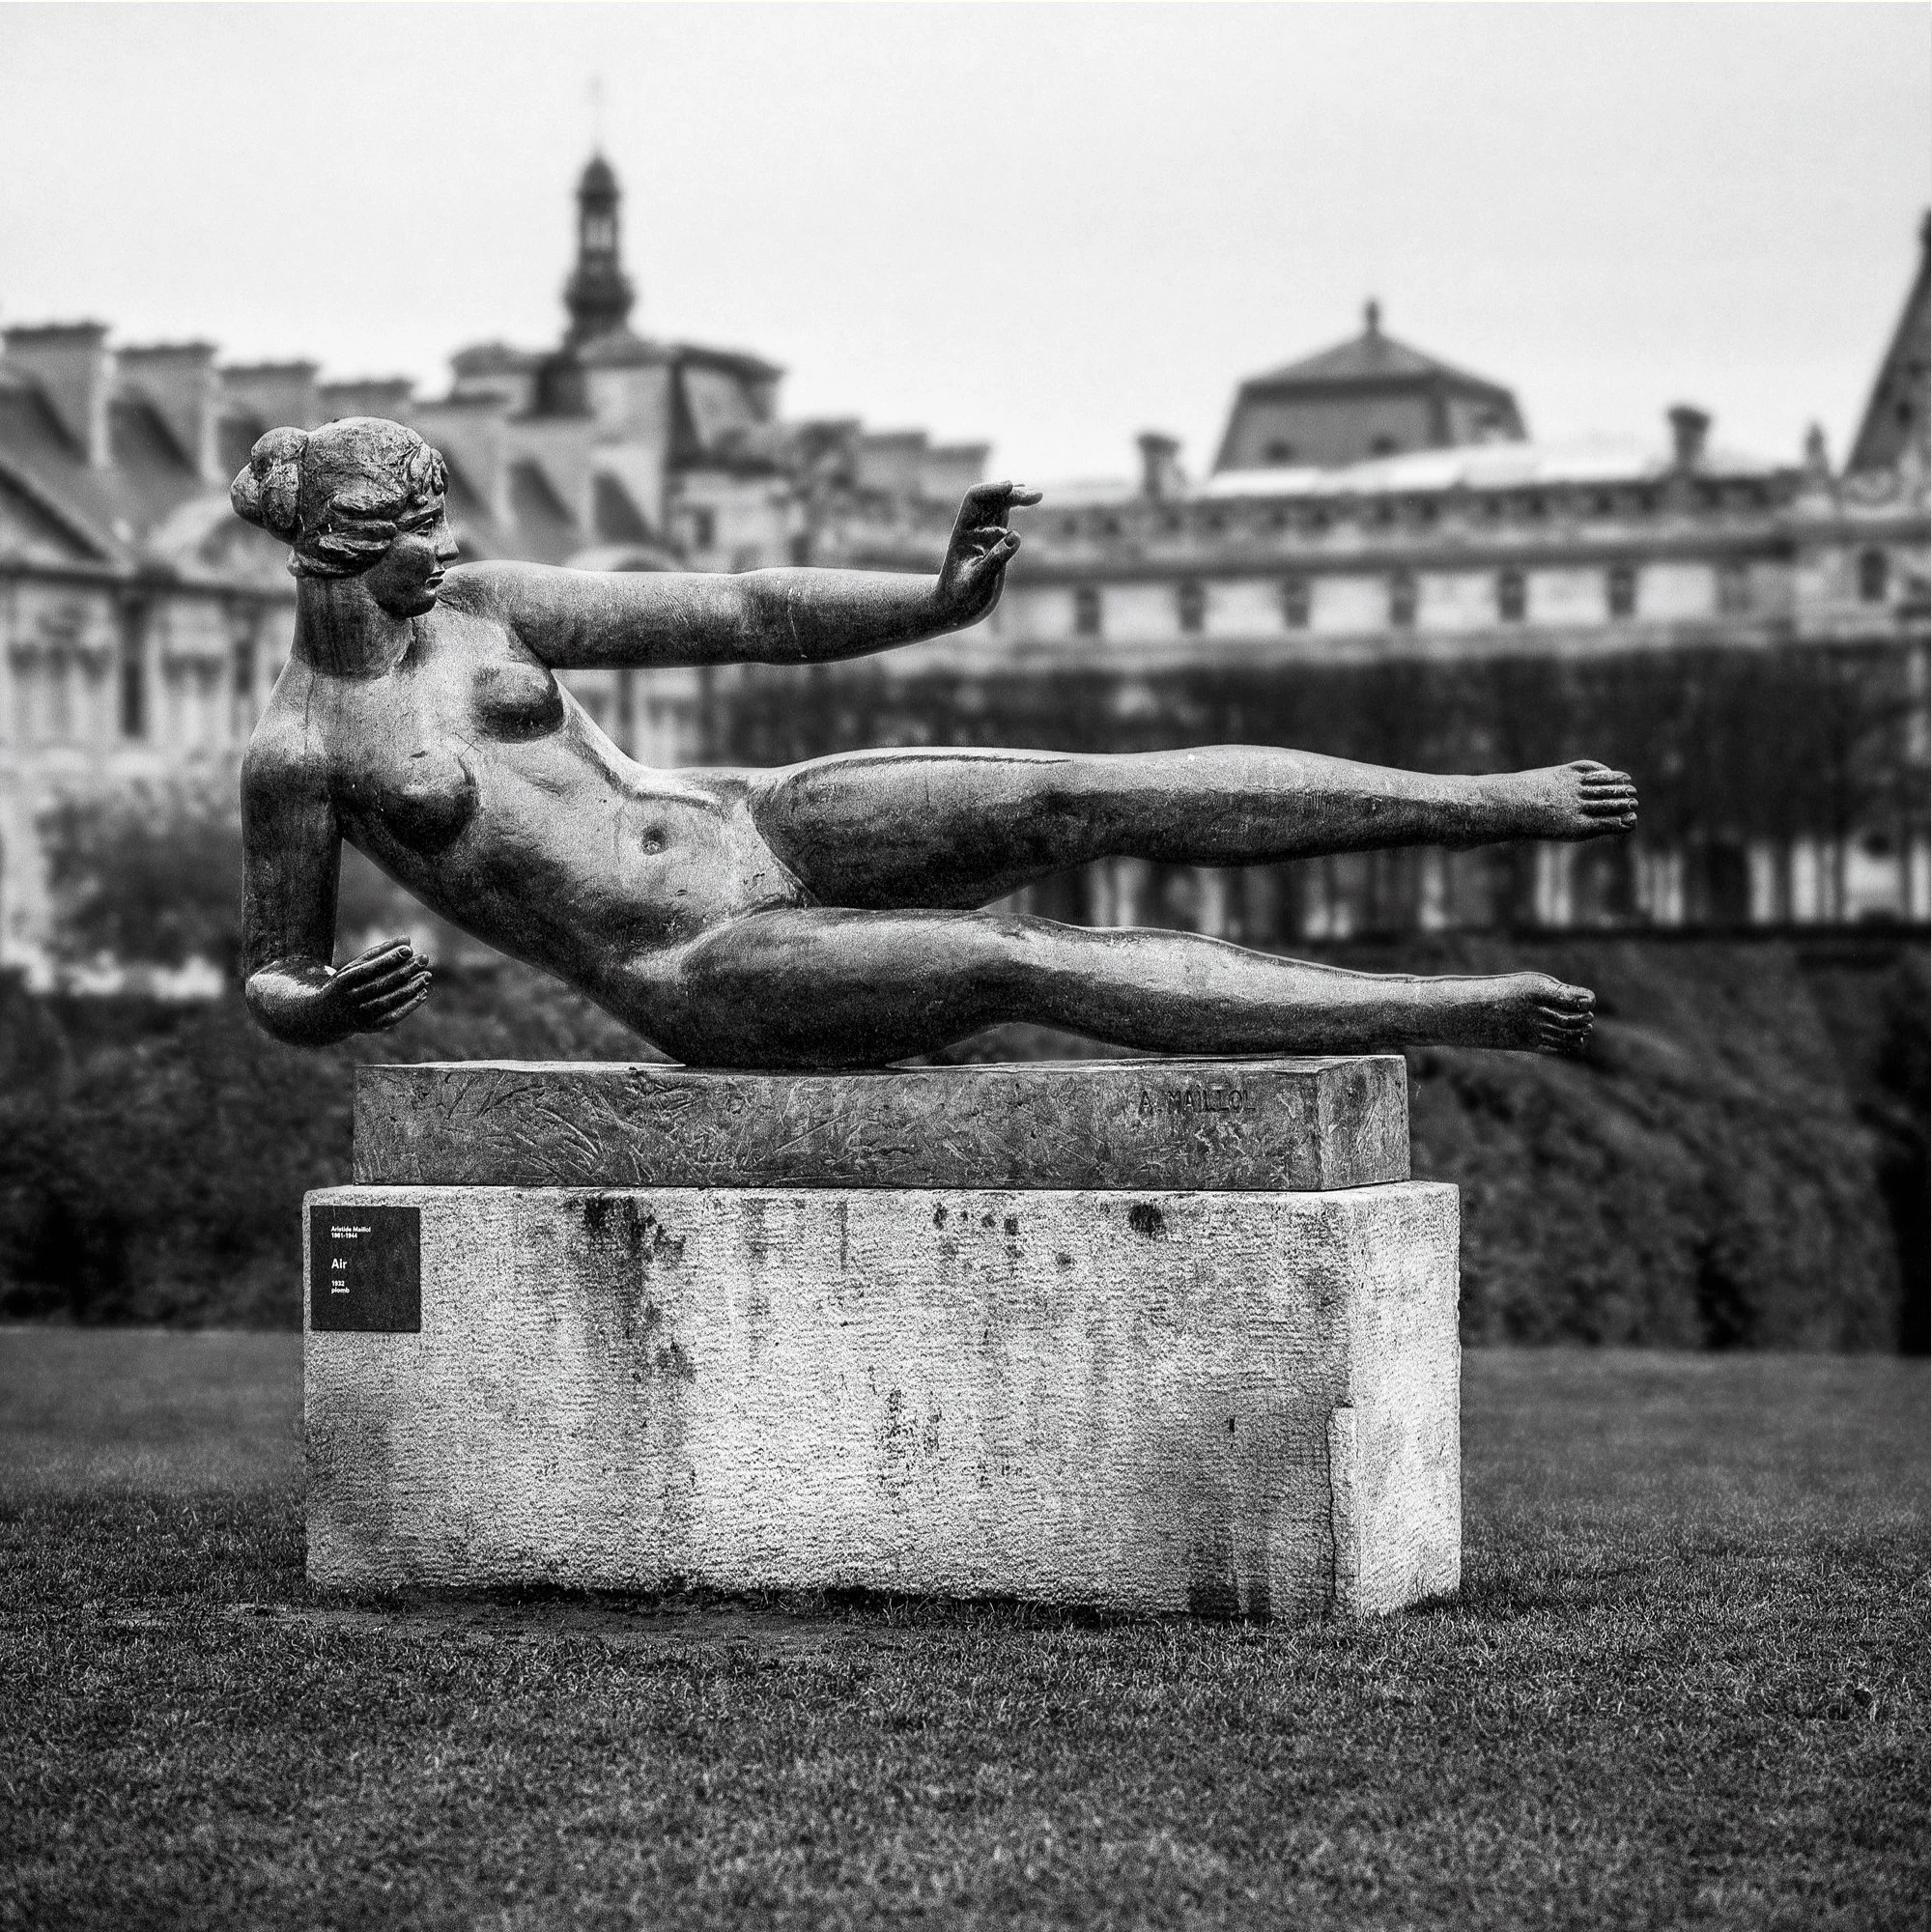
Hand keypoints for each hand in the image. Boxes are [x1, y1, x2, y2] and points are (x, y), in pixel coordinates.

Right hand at [319, 937, 432, 1036]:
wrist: (324, 1015)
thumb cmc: (346, 983)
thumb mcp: (356, 965)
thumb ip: (380, 951)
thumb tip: (407, 939)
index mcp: (344, 980)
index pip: (370, 969)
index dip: (390, 959)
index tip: (409, 949)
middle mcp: (351, 999)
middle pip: (381, 985)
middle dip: (405, 971)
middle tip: (424, 959)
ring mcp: (360, 1015)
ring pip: (389, 1002)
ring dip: (411, 988)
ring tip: (427, 975)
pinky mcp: (370, 1027)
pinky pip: (393, 1017)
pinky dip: (410, 1006)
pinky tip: (423, 992)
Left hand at [935, 481, 1042, 625]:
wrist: (956, 607)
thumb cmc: (961, 596)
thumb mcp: (979, 580)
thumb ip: (996, 559)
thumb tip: (1016, 536)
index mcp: (963, 532)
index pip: (976, 499)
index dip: (993, 490)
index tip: (1011, 487)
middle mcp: (972, 527)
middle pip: (991, 499)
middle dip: (1011, 493)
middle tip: (1037, 496)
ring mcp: (983, 533)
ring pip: (998, 505)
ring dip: (1016, 496)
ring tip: (1037, 496)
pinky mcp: (993, 541)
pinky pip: (1002, 516)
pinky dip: (1014, 505)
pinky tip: (1027, 500)